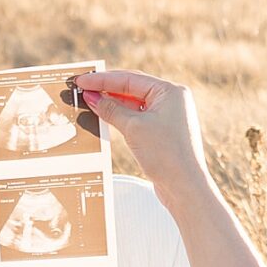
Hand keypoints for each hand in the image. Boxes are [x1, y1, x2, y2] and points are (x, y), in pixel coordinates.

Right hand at [78, 70, 210, 203]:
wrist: (184, 187)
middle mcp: (171, 100)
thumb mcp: (133, 128)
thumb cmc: (167, 156)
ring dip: (112, 103)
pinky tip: (104, 116)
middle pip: (132, 88)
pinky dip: (120, 117)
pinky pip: (137, 118)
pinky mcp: (162, 132)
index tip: (83, 80)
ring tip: (89, 101)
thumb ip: (111, 109)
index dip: (103, 79)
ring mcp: (167, 116)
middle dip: (106, 89)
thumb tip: (93, 98)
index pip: (130, 79)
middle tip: (82, 88)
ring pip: (133, 104)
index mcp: (170, 91)